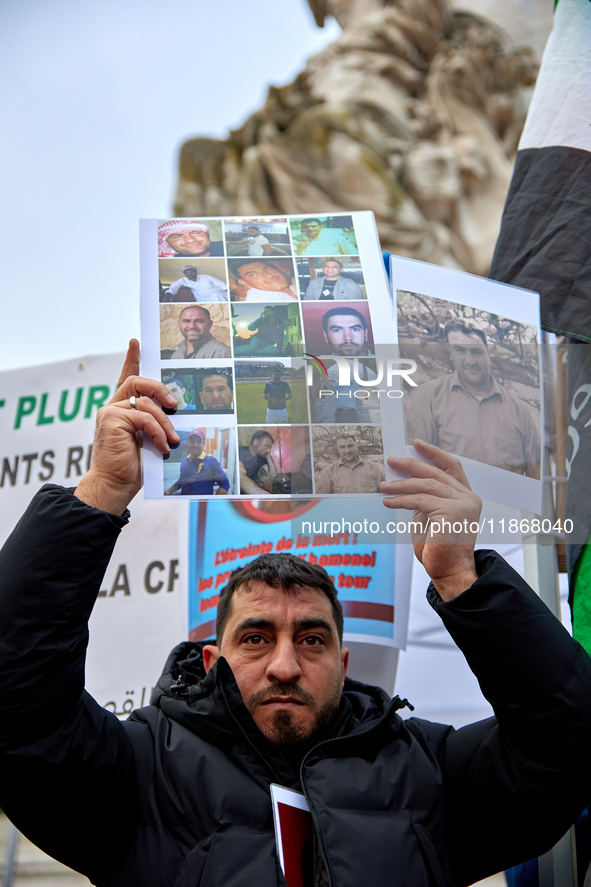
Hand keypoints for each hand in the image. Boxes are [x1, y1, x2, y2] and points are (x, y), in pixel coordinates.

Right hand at [74, 340, 178, 513]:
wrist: (114, 485)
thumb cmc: (132, 466)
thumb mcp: (148, 439)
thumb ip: (154, 421)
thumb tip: (175, 409)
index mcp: (121, 410)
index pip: (126, 378)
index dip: (131, 359)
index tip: (136, 342)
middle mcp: (113, 407)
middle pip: (137, 382)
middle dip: (160, 389)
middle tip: (175, 403)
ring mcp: (110, 412)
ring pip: (146, 403)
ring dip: (164, 422)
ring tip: (171, 440)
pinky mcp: (111, 420)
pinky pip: (144, 417)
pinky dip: (157, 431)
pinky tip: (162, 446)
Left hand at [380, 440, 481, 600]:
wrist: (450, 573)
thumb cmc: (439, 549)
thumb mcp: (431, 517)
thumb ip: (426, 499)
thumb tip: (405, 482)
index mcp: (467, 497)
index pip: (451, 467)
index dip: (434, 453)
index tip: (416, 444)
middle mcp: (469, 498)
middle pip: (436, 472)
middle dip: (411, 465)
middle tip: (391, 461)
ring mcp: (462, 504)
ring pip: (426, 485)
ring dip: (401, 484)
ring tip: (383, 485)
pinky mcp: (452, 511)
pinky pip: (419, 500)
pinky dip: (400, 500)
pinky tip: (388, 501)